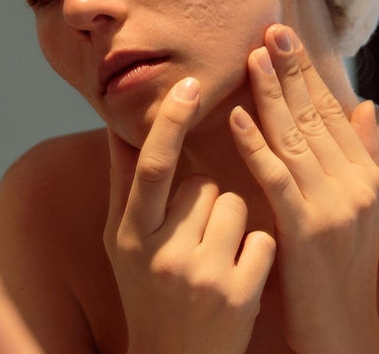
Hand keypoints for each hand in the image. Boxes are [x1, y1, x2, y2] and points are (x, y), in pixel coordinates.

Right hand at [104, 77, 274, 353]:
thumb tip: (117, 125)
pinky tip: (236, 278)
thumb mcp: (123, 243)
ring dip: (232, 225)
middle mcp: (161, 254)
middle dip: (205, 201)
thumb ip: (125, 183)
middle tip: (192, 240)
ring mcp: (202, 276)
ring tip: (214, 260)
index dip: (171, 123)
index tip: (191, 83)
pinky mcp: (238, 296)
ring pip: (236, 206)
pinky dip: (255, 252)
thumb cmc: (148, 293)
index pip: (151, 167)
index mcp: (129, 236)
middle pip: (204, 184)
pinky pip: (261, 238)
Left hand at [228, 25, 378, 353]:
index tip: (286, 37)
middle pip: (316, 115)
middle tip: (269, 28)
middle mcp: (354, 184)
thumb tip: (364, 107)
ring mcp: (332, 205)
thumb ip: (364, 157)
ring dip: (272, 95)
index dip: (307, 73)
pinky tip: (237, 117)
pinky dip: (256, 144)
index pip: (332, 112)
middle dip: (291, 70)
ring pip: (296, 138)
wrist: (343, 331)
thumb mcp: (362, 210)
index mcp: (364, 177)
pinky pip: (276, 176)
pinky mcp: (305, 228)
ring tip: (251, 57)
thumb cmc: (342, 271)